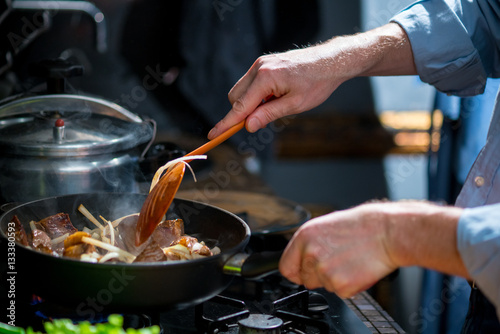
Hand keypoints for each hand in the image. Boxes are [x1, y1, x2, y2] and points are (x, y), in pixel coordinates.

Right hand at [207, 44, 345, 138]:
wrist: (331, 62)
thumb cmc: (317, 83)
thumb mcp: (294, 105)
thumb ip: (268, 115)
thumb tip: (248, 126)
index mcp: (265, 78)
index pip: (240, 106)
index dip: (226, 124)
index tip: (213, 136)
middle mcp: (259, 67)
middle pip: (235, 97)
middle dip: (242, 113)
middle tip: (262, 122)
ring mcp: (261, 63)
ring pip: (242, 90)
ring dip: (251, 104)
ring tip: (277, 104)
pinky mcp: (265, 63)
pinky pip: (251, 84)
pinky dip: (257, 95)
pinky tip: (277, 96)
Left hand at [279, 203, 396, 297]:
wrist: (385, 232)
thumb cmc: (360, 227)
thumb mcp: (324, 226)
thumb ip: (309, 244)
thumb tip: (300, 259)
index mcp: (304, 237)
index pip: (286, 267)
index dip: (296, 272)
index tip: (302, 273)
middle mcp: (311, 254)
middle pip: (306, 280)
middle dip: (319, 276)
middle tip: (338, 261)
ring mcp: (325, 271)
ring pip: (324, 286)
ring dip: (336, 280)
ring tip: (350, 261)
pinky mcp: (341, 285)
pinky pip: (340, 293)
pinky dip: (350, 286)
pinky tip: (357, 269)